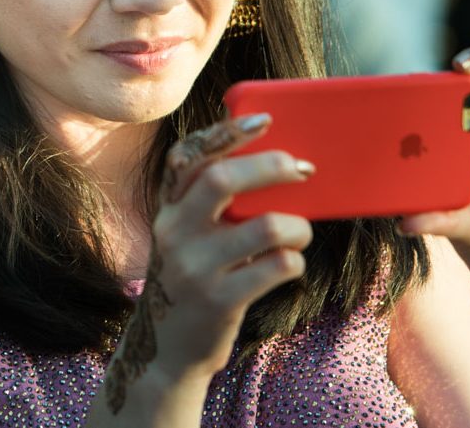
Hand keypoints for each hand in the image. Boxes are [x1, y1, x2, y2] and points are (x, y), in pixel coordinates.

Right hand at [104, 114, 313, 412]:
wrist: (166, 350)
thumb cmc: (192, 279)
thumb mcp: (187, 237)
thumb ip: (210, 204)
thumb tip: (270, 164)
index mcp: (168, 208)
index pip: (188, 156)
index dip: (226, 133)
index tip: (265, 120)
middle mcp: (174, 231)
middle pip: (222, 180)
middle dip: (270, 167)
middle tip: (303, 169)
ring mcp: (194, 267)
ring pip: (264, 226)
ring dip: (296, 226)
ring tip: (299, 233)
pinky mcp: (219, 300)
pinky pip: (277, 267)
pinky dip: (294, 261)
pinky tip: (289, 266)